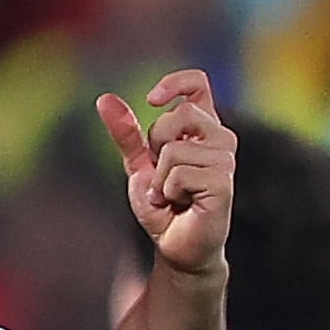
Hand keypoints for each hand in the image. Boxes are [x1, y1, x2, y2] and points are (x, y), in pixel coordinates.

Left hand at [99, 72, 234, 276]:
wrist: (175, 246)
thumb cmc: (163, 206)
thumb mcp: (139, 165)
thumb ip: (126, 134)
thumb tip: (104, 99)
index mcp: (203, 128)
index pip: (198, 83)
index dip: (174, 83)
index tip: (151, 99)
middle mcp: (220, 139)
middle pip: (180, 114)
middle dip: (156, 146)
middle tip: (161, 175)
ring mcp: (225, 161)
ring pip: (174, 150)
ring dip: (160, 180)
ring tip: (170, 196)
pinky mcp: (223, 184)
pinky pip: (178, 174)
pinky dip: (167, 193)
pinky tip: (179, 205)